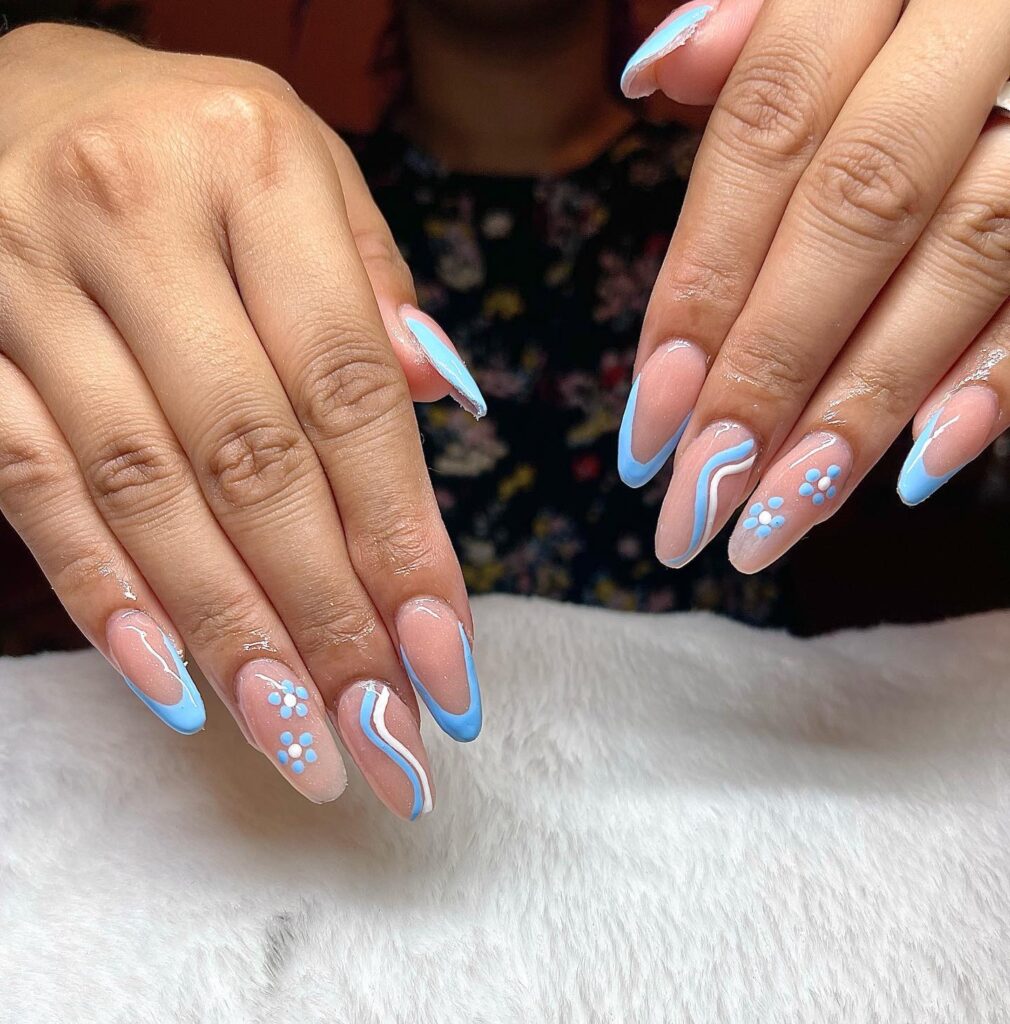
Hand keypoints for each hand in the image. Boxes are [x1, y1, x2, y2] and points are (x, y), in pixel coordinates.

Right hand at [0, 24, 485, 817]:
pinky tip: (176, 683)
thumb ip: (374, 282)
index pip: (350, 388)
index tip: (447, 653)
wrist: (17, 82)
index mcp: (253, 164)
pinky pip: (31, 486)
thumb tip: (446, 399)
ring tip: (303, 741)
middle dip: (329, 615)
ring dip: (232, 635)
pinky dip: (107, 593)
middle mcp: (134, 217)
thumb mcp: (304, 166)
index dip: (402, 534)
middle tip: (387, 734)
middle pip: (255, 460)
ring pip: (146, 494)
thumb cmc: (192, 138)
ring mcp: (26, 284)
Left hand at [618, 0, 1009, 572]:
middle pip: (855, 214)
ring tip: (776, 517)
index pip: (767, 134)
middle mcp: (978, 29)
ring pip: (965, 258)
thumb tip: (653, 72)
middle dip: (766, 371)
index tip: (649, 418)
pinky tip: (921, 466)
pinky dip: (995, 376)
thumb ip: (757, 25)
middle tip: (697, 498)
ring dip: (863, 406)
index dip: (701, 282)